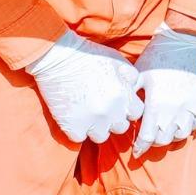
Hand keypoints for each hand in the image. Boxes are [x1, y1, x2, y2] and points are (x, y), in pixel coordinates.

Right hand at [27, 30, 143, 144]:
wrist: (58, 57)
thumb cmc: (89, 56)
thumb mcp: (118, 61)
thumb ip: (131, 77)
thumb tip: (135, 89)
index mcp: (123, 95)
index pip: (137, 113)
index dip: (128, 108)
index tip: (118, 102)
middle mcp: (110, 111)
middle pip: (121, 127)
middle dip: (114, 119)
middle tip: (102, 107)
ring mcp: (90, 121)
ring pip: (101, 136)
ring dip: (96, 128)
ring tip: (88, 114)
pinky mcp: (71, 126)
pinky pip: (80, 138)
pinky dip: (77, 130)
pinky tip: (74, 117)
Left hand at [132, 23, 195, 157]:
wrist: (182, 41)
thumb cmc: (156, 57)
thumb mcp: (138, 75)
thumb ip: (131, 96)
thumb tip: (123, 112)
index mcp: (156, 104)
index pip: (147, 137)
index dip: (140, 147)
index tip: (137, 152)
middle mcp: (174, 109)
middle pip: (164, 140)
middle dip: (154, 142)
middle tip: (149, 138)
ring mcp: (190, 105)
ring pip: (181, 134)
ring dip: (171, 136)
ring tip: (165, 131)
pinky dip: (189, 127)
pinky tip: (181, 123)